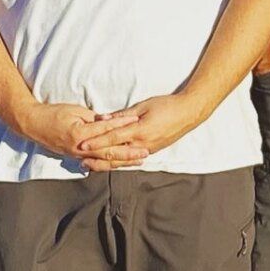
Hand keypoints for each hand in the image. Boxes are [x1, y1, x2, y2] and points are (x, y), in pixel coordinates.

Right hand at [17, 100, 129, 163]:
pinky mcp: (77, 157)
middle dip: (129, 153)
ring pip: (105, 161)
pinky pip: (97, 163)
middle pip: (109, 152)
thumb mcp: (74, 110)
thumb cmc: (53, 113)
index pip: (106, 130)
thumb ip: (93, 118)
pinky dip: (110, 164)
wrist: (34, 124)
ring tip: (139, 161)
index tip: (136, 121)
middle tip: (145, 152)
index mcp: (80, 134)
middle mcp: (81, 148)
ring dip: (123, 162)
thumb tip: (109, 121)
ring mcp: (79, 155)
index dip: (122, 125)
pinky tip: (121, 165)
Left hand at [73, 93, 202, 167]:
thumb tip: (103, 119)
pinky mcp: (152, 151)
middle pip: (115, 154)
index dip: (96, 142)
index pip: (112, 138)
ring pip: (123, 160)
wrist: (188, 114)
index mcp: (139, 131)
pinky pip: (131, 159)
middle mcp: (142, 144)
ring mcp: (148, 150)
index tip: (82, 145)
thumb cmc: (166, 106)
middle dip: (97, 157)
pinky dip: (119, 161)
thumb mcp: (143, 106)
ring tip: (91, 165)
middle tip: (81, 160)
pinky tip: (110, 162)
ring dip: (106, 163)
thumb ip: (122, 115)